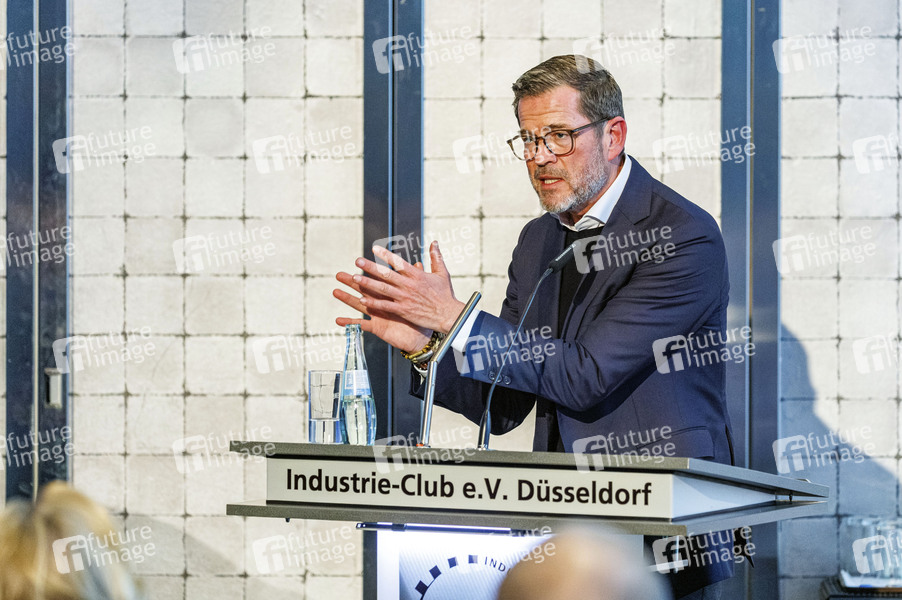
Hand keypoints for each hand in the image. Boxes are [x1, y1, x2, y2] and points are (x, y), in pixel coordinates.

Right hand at [334, 264, 431, 353]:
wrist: (421, 337)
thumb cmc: (419, 317)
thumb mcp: (418, 297)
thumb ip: (416, 280)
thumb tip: (418, 263)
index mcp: (391, 294)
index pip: (378, 280)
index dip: (369, 271)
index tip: (358, 262)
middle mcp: (382, 303)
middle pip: (365, 290)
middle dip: (352, 282)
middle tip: (339, 274)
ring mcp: (378, 315)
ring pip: (360, 305)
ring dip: (347, 298)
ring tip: (335, 291)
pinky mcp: (377, 328)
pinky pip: (362, 325)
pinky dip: (350, 323)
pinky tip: (338, 320)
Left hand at [351, 242, 465, 333]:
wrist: (448, 315)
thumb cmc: (445, 295)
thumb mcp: (442, 273)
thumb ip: (436, 257)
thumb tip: (434, 243)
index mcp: (417, 275)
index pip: (398, 262)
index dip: (385, 255)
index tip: (374, 248)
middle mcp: (409, 285)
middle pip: (386, 274)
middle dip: (370, 267)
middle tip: (358, 261)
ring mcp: (405, 298)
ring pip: (383, 289)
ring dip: (367, 283)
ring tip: (354, 279)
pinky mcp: (403, 310)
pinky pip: (385, 306)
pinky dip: (374, 303)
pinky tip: (363, 299)